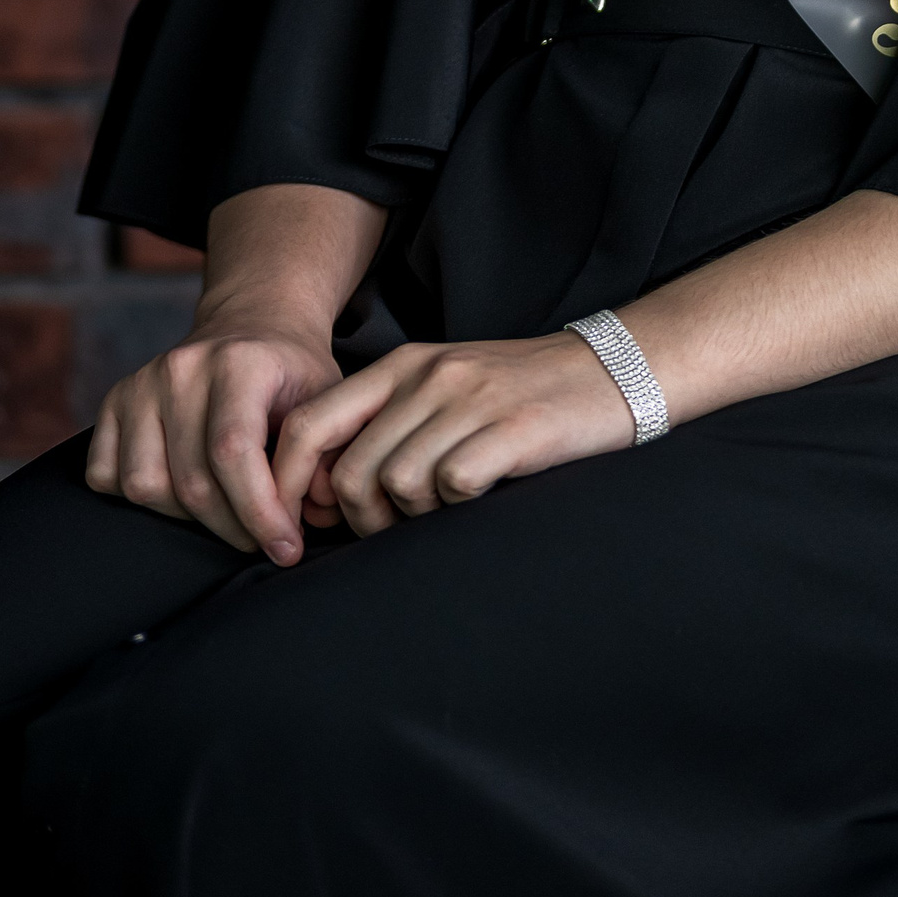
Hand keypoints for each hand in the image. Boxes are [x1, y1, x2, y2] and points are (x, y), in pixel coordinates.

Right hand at [86, 318, 343, 564]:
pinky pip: (105, 474)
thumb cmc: (292, 372)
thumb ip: (322, 457)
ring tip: (225, 511)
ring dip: (187, 518)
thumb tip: (308, 520)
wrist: (255, 321)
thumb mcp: (324, 401)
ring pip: (145, 485)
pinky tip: (181, 492)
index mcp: (239, 361)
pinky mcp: (115, 400)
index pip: (233, 453)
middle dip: (233, 527)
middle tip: (262, 538)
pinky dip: (139, 499)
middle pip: (191, 481)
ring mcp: (142, 382)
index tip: (287, 549)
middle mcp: (182, 367)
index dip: (260, 513)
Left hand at [271, 332, 633, 537]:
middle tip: (392, 530)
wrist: (608, 370)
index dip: (289, 481)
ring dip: (411, 517)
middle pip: (349, 470)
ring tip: (441, 511)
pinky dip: (458, 505)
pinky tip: (479, 496)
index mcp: (402, 366)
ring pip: (395, 482)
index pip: (310, 422)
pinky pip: (453, 485)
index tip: (301, 523)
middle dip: (360, 519)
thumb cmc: (518, 392)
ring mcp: (471, 401)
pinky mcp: (513, 429)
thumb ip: (387, 420)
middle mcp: (428, 377)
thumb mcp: (443, 386)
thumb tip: (325, 488)